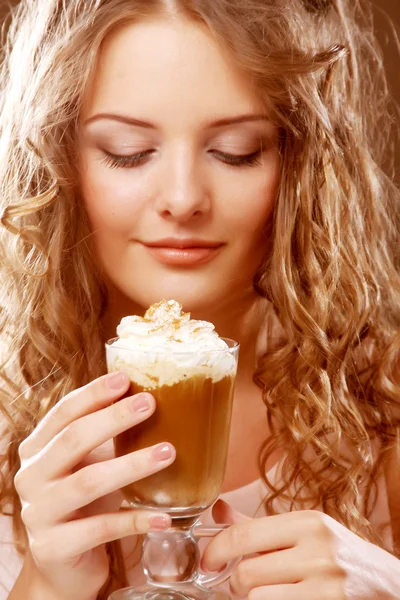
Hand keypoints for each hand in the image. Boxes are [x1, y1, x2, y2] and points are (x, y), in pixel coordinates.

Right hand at [14, 372, 175, 599]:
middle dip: (113, 418)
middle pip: (73, 440)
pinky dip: (135, 520)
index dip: (93, 394)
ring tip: (168, 452)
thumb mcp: (90, 463)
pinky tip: (165, 516)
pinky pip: (100, 529)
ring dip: (132, 465)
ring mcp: (38, 513)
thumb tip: (154, 396)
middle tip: (150, 403)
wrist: (65, 564)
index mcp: (37, 449)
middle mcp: (31, 477)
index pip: (63, 413)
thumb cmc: (84, 502)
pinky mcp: (53, 547)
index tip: (125, 378)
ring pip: (88, 481)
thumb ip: (108, 435)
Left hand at [202, 500, 399, 599]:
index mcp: (306, 521)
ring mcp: (325, 582)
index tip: (208, 562)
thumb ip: (257, 526)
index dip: (216, 551)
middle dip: (235, 584)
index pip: (243, 534)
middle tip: (241, 584)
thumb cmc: (336, 555)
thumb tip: (218, 511)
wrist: (386, 583)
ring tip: (265, 593)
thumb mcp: (301, 532)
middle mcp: (317, 548)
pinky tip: (282, 599)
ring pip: (257, 599)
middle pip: (246, 573)